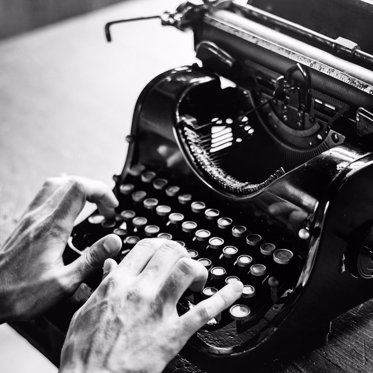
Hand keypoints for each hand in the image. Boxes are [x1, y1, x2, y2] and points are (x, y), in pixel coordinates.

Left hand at [0, 176, 121, 321]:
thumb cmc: (21, 293)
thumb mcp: (64, 283)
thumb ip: (91, 260)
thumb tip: (114, 242)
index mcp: (52, 227)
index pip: (80, 188)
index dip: (102, 191)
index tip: (112, 208)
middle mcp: (40, 217)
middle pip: (71, 181)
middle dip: (95, 190)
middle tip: (106, 209)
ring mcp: (30, 217)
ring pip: (55, 184)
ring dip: (78, 188)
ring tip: (91, 203)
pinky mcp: (25, 223)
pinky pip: (44, 195)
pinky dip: (62, 194)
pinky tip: (68, 206)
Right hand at [60, 239, 242, 372]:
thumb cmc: (85, 352)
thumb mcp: (86, 310)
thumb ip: (103, 283)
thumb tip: (111, 266)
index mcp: (118, 283)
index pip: (146, 246)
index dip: (160, 246)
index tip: (164, 253)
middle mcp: (139, 290)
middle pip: (170, 252)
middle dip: (181, 253)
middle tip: (182, 265)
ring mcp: (158, 310)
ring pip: (186, 270)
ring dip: (197, 270)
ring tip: (197, 280)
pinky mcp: (173, 333)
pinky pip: (204, 310)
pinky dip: (224, 297)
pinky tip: (234, 290)